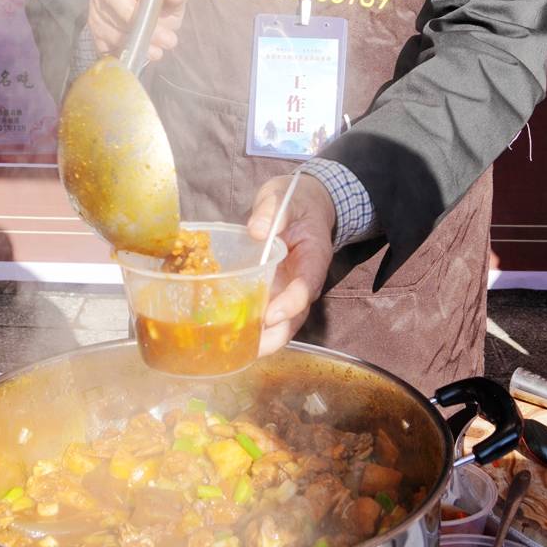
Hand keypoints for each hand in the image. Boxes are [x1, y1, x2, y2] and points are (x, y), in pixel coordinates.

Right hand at [86, 0, 187, 61]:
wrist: (136, 24)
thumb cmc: (158, 5)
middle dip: (138, 18)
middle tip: (166, 37)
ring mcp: (97, 8)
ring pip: (111, 24)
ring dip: (137, 39)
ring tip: (158, 50)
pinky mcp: (93, 31)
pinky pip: (106, 42)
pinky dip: (125, 51)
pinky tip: (141, 54)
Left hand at [247, 172, 336, 357]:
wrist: (301, 204)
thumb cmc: (294, 200)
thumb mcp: (283, 196)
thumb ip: (273, 211)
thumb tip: (256, 229)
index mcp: (314, 256)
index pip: (307, 285)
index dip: (291, 303)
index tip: (271, 314)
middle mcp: (304, 279)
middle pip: (297, 315)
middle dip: (277, 334)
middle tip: (253, 347)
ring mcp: (289, 288)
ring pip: (283, 322)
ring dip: (264, 339)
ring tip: (239, 350)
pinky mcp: (274, 291)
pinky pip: (267, 313)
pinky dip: (253, 328)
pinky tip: (232, 336)